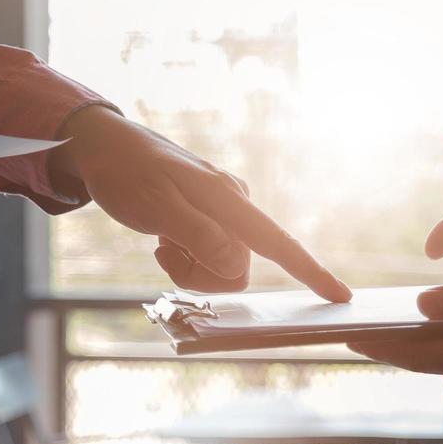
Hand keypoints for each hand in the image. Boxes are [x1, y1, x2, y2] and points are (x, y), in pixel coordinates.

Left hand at [51, 106, 350, 301]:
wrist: (101, 146)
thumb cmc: (124, 173)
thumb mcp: (156, 207)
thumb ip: (199, 236)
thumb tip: (237, 264)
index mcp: (228, 200)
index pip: (278, 243)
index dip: (311, 272)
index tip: (341, 297)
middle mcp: (234, 205)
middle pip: (238, 268)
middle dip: (203, 275)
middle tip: (165, 252)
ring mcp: (222, 211)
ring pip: (222, 266)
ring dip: (190, 267)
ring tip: (161, 241)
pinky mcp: (208, 217)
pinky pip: (208, 255)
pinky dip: (184, 258)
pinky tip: (162, 239)